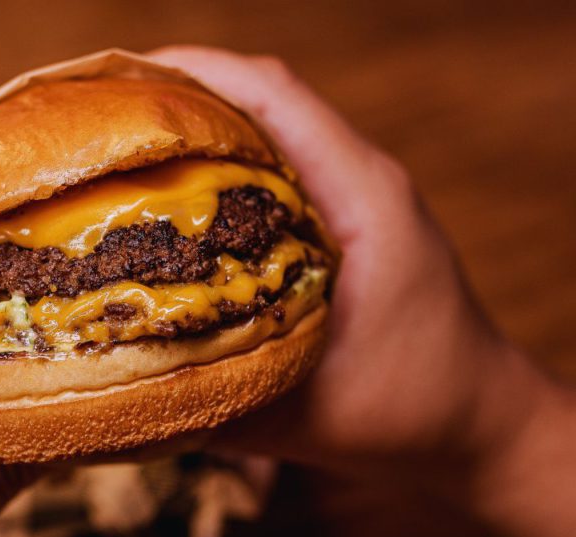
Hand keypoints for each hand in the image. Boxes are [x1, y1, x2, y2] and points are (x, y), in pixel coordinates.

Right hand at [150, 46, 575, 536]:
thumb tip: (115, 389)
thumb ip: (218, 401)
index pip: (274, 97)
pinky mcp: (343, 220)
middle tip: (96, 122)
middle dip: (176, 95)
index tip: (116, 82)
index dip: (192, 74)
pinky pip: (275, 169)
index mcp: (362, 199)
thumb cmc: (410, 414)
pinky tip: (170, 202)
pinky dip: (220, 168)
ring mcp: (354, 196)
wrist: (480, 423)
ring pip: (267, 129)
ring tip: (118, 151)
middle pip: (261, 99)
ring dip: (197, 128)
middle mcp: (359, 180)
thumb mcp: (308, 415)